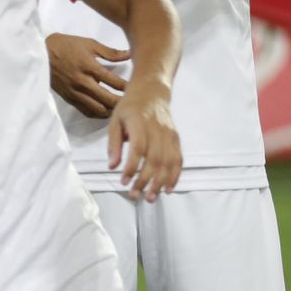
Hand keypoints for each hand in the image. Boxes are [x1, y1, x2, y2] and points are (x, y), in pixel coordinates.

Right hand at [47, 33, 129, 118]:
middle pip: (108, 99)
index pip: (114, 82)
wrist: (41, 54)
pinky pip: (86, 111)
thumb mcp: (89, 44)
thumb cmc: (66, 46)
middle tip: (132, 101)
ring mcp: (75, 92)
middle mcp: (83, 82)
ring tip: (120, 107)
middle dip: (123, 101)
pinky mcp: (69, 98)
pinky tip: (106, 111)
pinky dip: (98, 114)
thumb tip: (130, 55)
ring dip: (111, 110)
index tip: (137, 87)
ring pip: (98, 109)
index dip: (128, 86)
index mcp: (89, 67)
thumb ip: (110, 52)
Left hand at [108, 86, 180, 201]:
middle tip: (135, 195)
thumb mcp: (114, 121)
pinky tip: (168, 189)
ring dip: (160, 183)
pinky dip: (175, 176)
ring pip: (168, 162)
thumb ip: (114, 144)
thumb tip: (112, 167)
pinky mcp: (176, 138)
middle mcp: (157, 129)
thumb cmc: (129, 108)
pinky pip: (178, 159)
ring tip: (150, 198)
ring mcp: (169, 134)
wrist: (151, 93)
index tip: (124, 182)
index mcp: (139, 123)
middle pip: (154, 159)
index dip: (132, 167)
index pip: (138, 148)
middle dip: (145, 180)